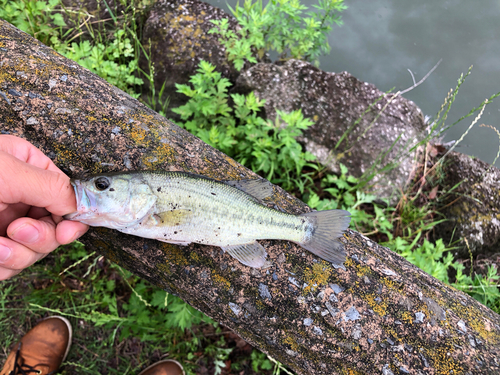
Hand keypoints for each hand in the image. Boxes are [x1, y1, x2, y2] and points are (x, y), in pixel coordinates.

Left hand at [0, 135, 87, 279]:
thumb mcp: (7, 172)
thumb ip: (53, 186)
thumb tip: (83, 205)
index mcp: (28, 169)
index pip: (68, 194)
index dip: (72, 214)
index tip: (67, 229)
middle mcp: (21, 196)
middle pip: (58, 226)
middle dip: (41, 236)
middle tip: (18, 231)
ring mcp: (7, 224)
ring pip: (38, 250)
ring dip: (19, 254)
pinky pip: (16, 265)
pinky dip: (4, 265)